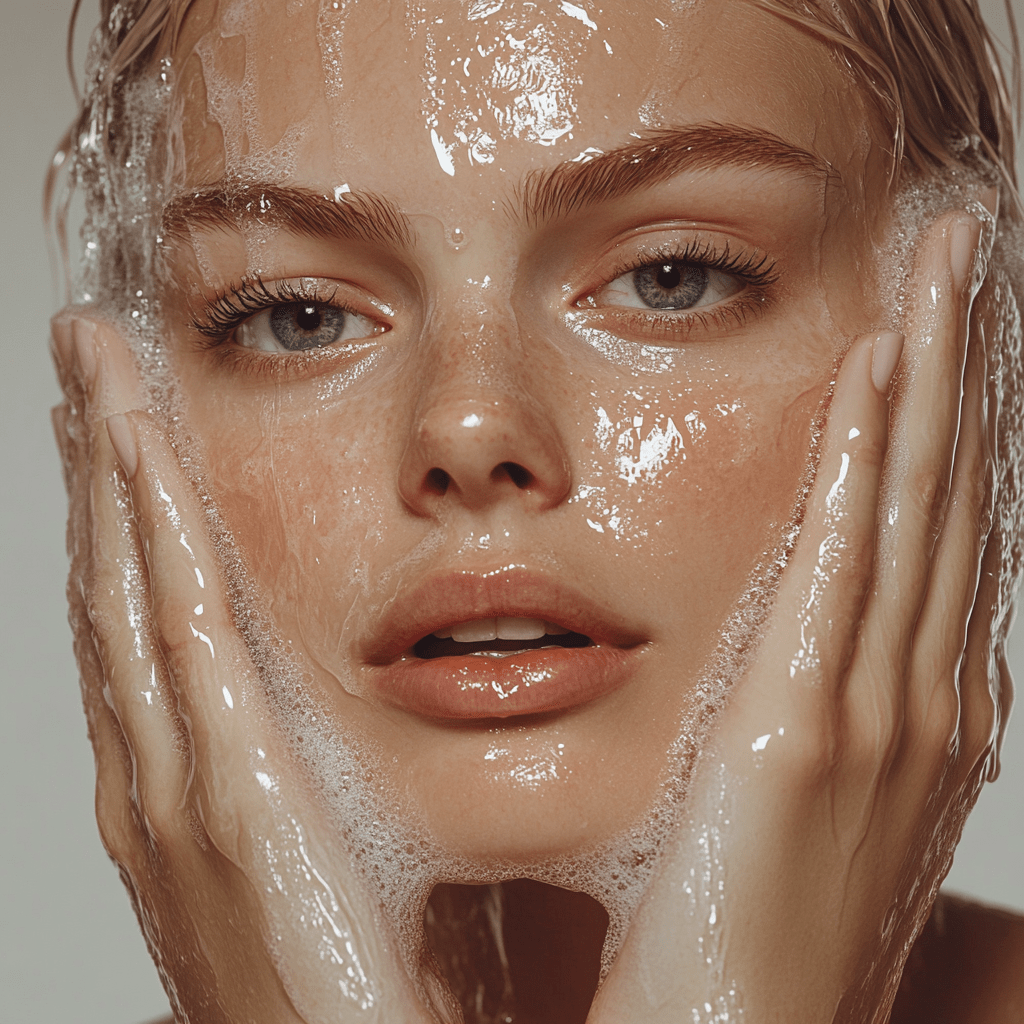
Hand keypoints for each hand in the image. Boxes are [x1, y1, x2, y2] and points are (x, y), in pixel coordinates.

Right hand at [50, 316, 447, 1022]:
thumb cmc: (356, 986)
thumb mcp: (338, 851)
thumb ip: (331, 774)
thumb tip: (375, 704)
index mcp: (197, 776)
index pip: (154, 612)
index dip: (131, 510)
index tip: (129, 418)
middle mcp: (164, 769)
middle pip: (121, 583)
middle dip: (102, 463)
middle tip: (91, 356)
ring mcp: (176, 786)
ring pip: (132, 595)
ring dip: (113, 480)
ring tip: (100, 378)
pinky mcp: (227, 803)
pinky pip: (183, 644)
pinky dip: (152, 548)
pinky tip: (139, 466)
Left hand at [590, 207, 1011, 1022]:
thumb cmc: (757, 925)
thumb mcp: (804, 796)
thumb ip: (822, 696)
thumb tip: (820, 607)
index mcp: (923, 710)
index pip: (950, 528)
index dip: (965, 415)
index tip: (961, 323)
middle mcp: (925, 695)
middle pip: (957, 491)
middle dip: (971, 359)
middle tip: (975, 248)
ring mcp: (880, 709)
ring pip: (921, 503)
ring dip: (937, 372)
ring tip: (950, 264)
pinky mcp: (806, 726)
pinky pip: (847, 558)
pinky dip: (870, 456)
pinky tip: (878, 368)